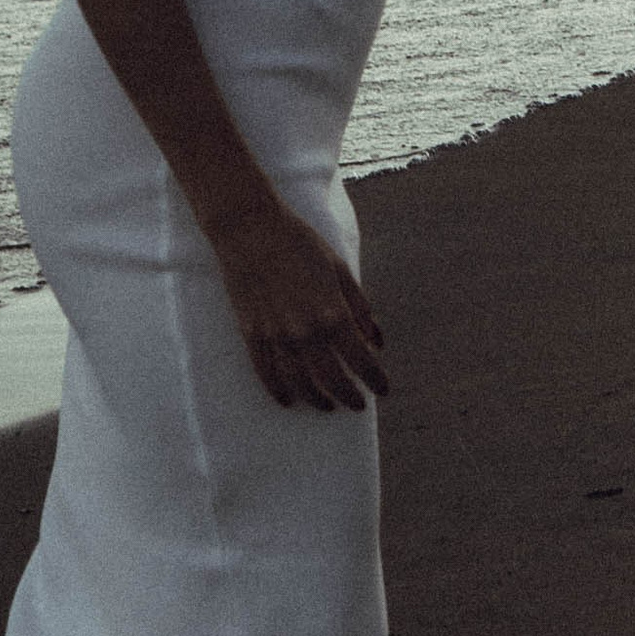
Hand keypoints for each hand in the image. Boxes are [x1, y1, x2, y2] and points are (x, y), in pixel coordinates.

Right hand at [210, 195, 389, 410]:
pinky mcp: (253, 334)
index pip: (361, 360)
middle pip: (332, 379)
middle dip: (348, 396)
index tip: (383, 390)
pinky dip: (279, 390)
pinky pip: (267, 373)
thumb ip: (359, 307)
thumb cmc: (299, 243)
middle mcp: (306, 332)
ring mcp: (277, 336)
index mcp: (333, 313)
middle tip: (357, 405)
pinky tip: (288, 399)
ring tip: (327, 406)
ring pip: (299, 383)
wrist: (250, 229)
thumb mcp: (339, 269)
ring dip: (316, 399)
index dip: (375, 379)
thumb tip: (376, 340)